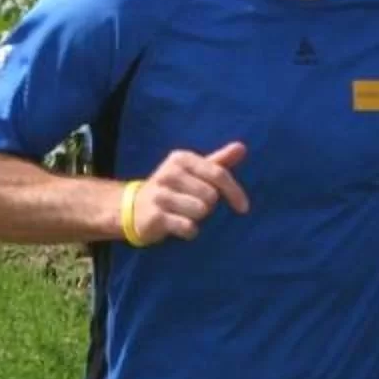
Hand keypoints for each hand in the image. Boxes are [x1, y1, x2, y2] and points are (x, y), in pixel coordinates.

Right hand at [131, 141, 249, 241]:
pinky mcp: (155, 216)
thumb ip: (219, 161)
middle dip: (208, 205)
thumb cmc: (174, 189)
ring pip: (200, 211)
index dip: (235, 192)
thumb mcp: (194, 172)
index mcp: (181, 158)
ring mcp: (160, 194)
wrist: (135, 208)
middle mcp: (169, 173)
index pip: (218, 174)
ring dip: (198, 218)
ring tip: (184, 214)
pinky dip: (189, 231)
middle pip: (211, 195)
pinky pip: (188, 227)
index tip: (243, 208)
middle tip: (194, 204)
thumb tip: (242, 147)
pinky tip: (179, 226)